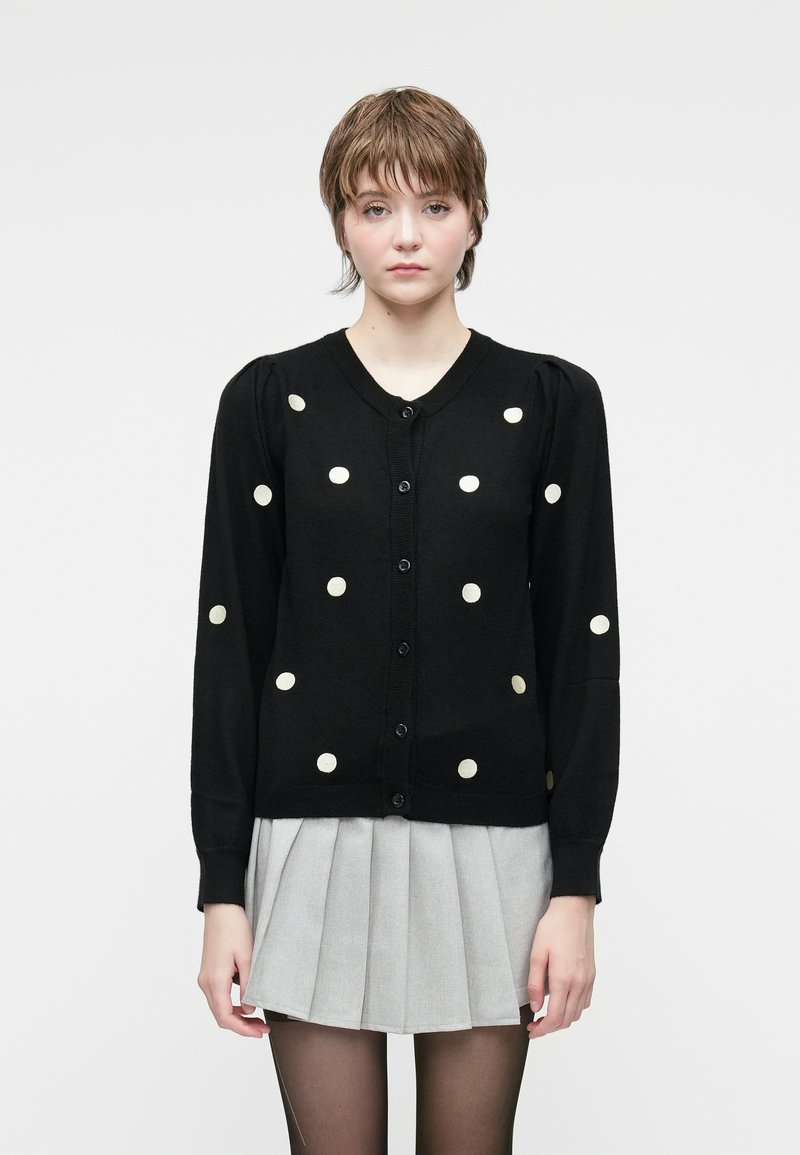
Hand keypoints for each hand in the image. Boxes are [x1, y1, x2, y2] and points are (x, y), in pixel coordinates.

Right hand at [197, 903, 269, 1037]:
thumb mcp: (248, 956)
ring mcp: (205, 977)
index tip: (260, 1032)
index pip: (225, 1017)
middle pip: (220, 1016)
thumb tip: (249, 1009)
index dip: (243, 1029)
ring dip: (236, 1017)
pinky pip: (217, 996)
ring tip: (257, 1019)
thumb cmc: (235, 927)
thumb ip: (249, 985)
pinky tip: (246, 1004)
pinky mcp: (208, 972)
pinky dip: (231, 1005)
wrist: (222, 907)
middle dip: (241, 1026)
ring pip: (218, 1008)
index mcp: (215, 980)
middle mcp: (205, 982)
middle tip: (263, 1029)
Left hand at [525, 895, 595, 1039]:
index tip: (531, 1031)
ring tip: (547, 1015)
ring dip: (562, 1019)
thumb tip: (534, 1008)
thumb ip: (534, 983)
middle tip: (535, 1026)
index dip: (542, 1030)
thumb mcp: (536, 953)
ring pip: (577, 1013)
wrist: (574, 910)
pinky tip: (562, 1002)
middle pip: (567, 1020)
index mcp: (563, 979)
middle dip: (550, 1028)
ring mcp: (588, 979)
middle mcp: (579, 983)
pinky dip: (574, 1009)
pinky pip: (585, 1002)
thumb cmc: (553, 928)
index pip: (554, 1017)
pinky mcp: (592, 974)